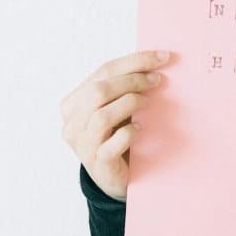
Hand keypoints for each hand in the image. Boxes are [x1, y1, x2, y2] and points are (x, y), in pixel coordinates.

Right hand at [60, 50, 170, 200]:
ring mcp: (82, 144)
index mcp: (74, 103)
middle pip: (99, 90)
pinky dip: (129, 132)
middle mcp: (72, 123)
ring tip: (148, 102)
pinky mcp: (98, 163)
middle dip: (133, 80)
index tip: (162, 57)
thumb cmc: (117, 137)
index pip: (103, 71)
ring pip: (102, 115)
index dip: (134, 61)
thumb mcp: (116, 108)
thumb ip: (122, 88)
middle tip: (158, 80)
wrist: (116, 178)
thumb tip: (154, 62)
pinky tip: (140, 128)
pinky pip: (112, 143)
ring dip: (130, 103)